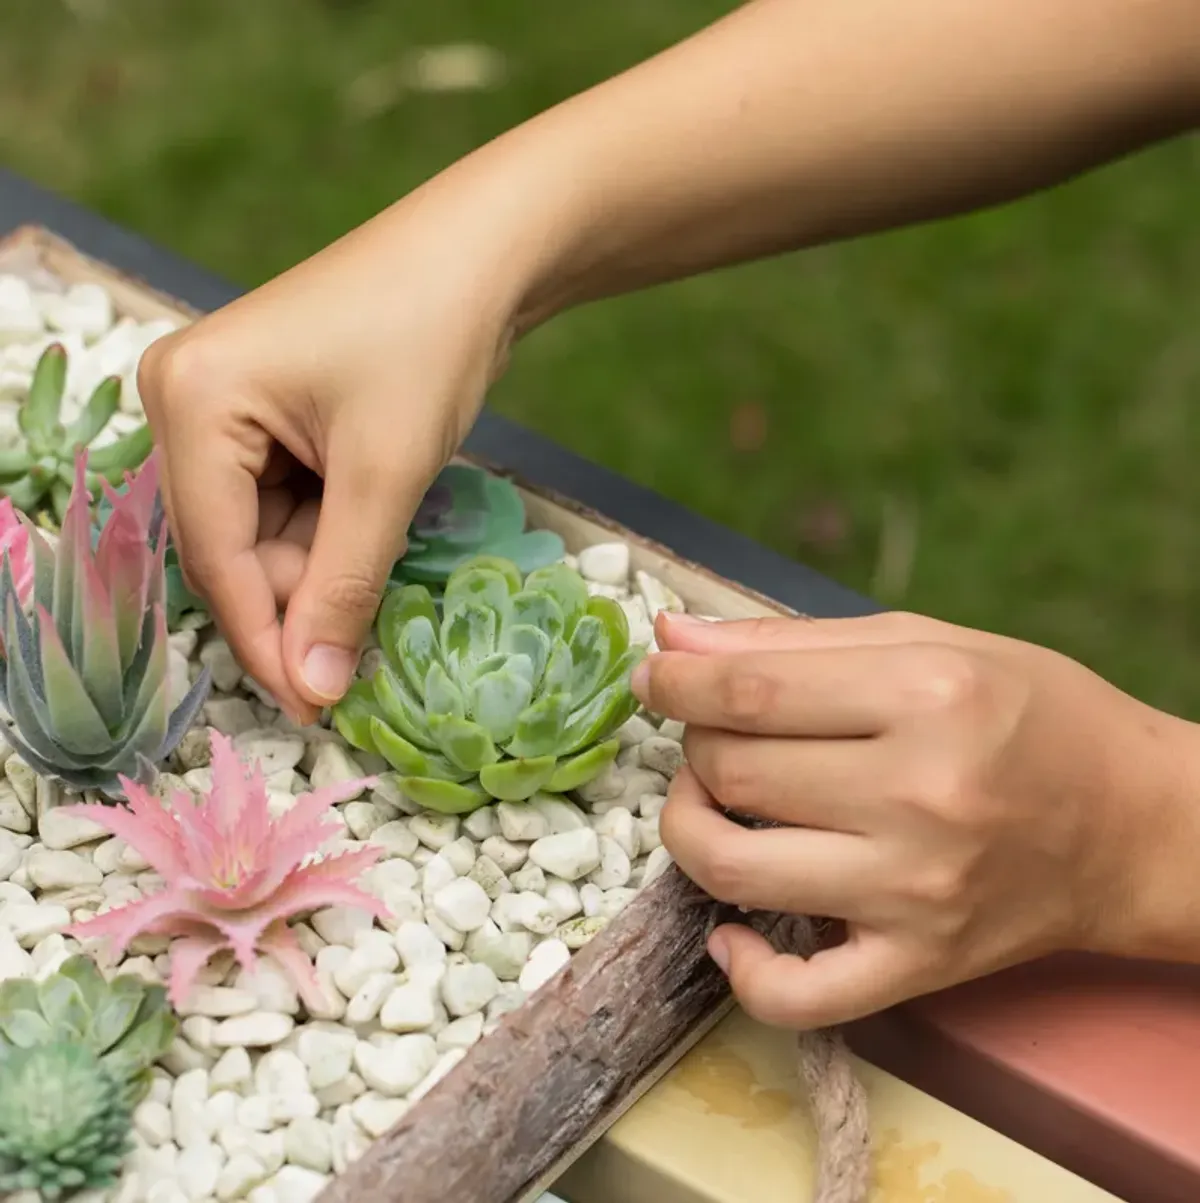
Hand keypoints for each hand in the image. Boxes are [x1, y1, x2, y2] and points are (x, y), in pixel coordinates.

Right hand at [137, 179, 534, 721]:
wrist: (480, 251)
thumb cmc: (431, 341)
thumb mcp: (386, 476)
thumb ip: (344, 588)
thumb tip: (312, 692)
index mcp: (190, 400)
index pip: (216, 556)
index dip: (266, 642)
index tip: (312, 712)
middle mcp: (183, 399)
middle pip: (229, 547)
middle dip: (296, 601)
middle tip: (356, 660)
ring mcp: (220, 404)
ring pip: (260, 532)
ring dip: (319, 568)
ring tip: (383, 567)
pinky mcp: (261, 411)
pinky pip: (282, 502)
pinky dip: (328, 534)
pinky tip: (373, 530)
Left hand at [632, 610, 1199, 1028]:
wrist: (1135, 824)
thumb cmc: (1030, 714)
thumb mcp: (923, 644)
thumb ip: (789, 641)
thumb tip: (674, 635)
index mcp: (924, 696)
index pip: (748, 693)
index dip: (675, 681)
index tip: (655, 675)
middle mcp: (919, 795)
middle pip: (732, 773)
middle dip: (696, 743)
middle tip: (717, 733)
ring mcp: (916, 892)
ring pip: (733, 870)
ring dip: (689, 829)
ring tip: (712, 805)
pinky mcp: (920, 964)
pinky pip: (796, 994)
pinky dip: (739, 967)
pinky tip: (729, 928)